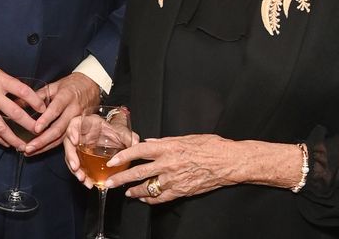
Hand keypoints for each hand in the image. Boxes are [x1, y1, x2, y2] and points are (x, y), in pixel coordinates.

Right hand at [0, 56, 45, 149]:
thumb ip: (7, 83)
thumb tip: (22, 96)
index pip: (23, 92)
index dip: (36, 101)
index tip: (43, 109)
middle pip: (15, 113)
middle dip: (29, 125)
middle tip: (40, 132)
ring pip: (2, 128)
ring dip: (14, 139)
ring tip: (24, 146)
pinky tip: (6, 143)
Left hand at [25, 72, 99, 154]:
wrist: (91, 86)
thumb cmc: (70, 86)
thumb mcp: (55, 86)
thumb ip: (38, 95)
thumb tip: (18, 102)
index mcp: (66, 97)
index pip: (56, 109)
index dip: (46, 120)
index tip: (35, 129)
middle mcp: (73, 110)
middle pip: (59, 128)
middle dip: (43, 140)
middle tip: (28, 148)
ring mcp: (78, 122)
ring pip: (62, 138)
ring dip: (46, 147)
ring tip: (30, 152)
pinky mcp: (79, 130)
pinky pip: (66, 140)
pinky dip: (52, 146)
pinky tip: (40, 151)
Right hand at [64, 109, 138, 189]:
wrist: (106, 136)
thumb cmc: (109, 130)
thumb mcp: (118, 130)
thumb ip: (127, 135)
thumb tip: (136, 142)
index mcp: (84, 125)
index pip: (73, 125)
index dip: (72, 132)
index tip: (75, 141)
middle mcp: (77, 136)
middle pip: (69, 145)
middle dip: (71, 157)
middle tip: (76, 166)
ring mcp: (77, 149)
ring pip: (71, 159)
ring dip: (76, 170)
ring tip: (83, 179)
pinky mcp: (80, 160)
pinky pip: (78, 168)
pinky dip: (83, 176)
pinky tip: (89, 183)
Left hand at [102, 134, 237, 203]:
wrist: (228, 162)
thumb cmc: (210, 146)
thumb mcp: (187, 137)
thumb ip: (165, 141)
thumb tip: (150, 142)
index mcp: (168, 147)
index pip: (139, 151)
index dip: (124, 156)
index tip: (113, 161)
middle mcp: (168, 164)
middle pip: (139, 172)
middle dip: (122, 179)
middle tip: (110, 183)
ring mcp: (174, 179)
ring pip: (148, 188)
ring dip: (135, 191)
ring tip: (126, 193)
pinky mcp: (181, 191)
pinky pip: (161, 198)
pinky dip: (151, 199)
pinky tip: (144, 199)